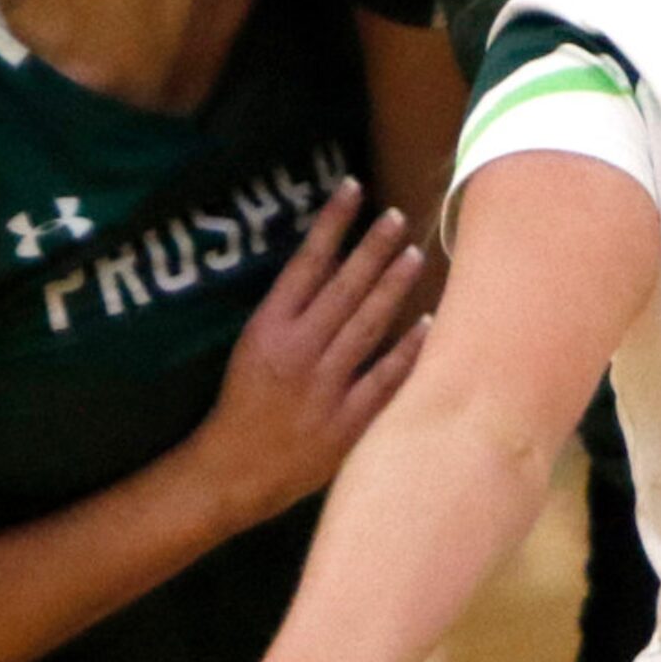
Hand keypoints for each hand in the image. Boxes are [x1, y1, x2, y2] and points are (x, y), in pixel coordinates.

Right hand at [194, 178, 427, 523]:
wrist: (232, 472)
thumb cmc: (243, 402)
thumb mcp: (253, 345)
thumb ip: (291, 309)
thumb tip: (332, 263)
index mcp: (269, 328)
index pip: (306, 263)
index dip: (332, 224)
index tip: (352, 188)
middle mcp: (298, 351)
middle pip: (344, 288)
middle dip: (373, 248)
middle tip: (397, 216)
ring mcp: (324, 388)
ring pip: (368, 325)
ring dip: (394, 287)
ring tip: (415, 254)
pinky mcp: (346, 423)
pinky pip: (384, 379)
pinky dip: (407, 351)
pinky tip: (427, 323)